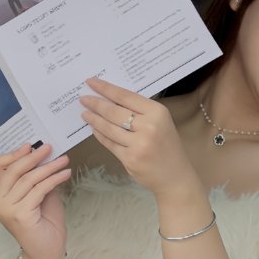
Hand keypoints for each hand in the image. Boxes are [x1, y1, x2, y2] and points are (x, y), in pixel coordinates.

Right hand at [0, 144, 69, 258]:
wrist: (46, 251)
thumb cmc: (43, 223)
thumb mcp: (38, 195)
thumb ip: (36, 178)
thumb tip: (45, 156)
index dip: (13, 154)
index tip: (30, 145)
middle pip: (13, 170)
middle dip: (33, 157)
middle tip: (49, 147)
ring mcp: (7, 209)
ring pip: (28, 179)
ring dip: (49, 167)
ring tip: (64, 160)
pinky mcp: (20, 215)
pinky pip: (39, 189)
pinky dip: (54, 179)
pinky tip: (65, 174)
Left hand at [80, 78, 199, 201]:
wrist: (175, 176)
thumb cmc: (166, 146)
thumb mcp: (160, 122)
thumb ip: (140, 111)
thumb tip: (110, 99)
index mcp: (157, 112)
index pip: (125, 96)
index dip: (106, 88)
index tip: (91, 82)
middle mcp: (149, 126)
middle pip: (114, 112)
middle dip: (96, 104)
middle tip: (83, 99)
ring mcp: (138, 144)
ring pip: (109, 128)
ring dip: (94, 120)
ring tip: (85, 114)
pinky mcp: (130, 159)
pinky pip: (109, 143)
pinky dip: (100, 135)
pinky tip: (94, 129)